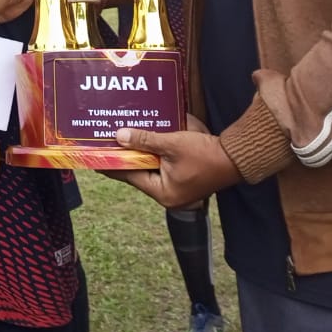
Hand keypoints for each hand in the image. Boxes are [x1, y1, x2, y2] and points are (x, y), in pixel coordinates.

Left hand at [100, 117, 240, 208]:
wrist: (238, 157)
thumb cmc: (205, 153)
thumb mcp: (171, 143)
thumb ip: (144, 140)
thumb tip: (119, 136)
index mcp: (162, 192)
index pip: (129, 176)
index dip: (112, 163)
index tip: (94, 156)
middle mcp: (168, 195)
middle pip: (138, 173)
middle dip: (124, 157)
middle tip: (105, 143)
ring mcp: (177, 188)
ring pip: (150, 169)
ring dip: (139, 155)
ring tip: (120, 140)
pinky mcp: (184, 179)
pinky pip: (162, 167)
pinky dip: (153, 155)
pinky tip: (144, 141)